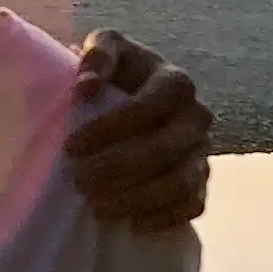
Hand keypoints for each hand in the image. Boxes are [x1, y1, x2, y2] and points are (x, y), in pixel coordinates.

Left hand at [64, 33, 213, 234]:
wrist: (142, 96)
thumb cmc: (120, 73)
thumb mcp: (107, 48)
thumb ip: (97, 56)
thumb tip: (87, 87)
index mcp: (176, 82)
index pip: (145, 109)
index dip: (106, 130)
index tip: (69, 146)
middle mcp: (197, 116)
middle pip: (161, 150)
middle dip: (115, 169)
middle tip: (77, 181)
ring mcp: (203, 151)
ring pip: (179, 183)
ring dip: (136, 199)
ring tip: (96, 207)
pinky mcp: (203, 181)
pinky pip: (193, 205)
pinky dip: (164, 217)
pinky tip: (132, 223)